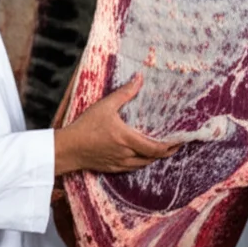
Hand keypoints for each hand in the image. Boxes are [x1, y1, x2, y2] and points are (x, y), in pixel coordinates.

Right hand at [54, 74, 180, 175]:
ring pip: (144, 164)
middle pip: (153, 158)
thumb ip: (124, 93)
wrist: (68, 148)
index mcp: (127, 139)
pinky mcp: (112, 168)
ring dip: (154, 158)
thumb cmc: (85, 127)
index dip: (170, 146)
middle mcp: (126, 154)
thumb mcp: (105, 106)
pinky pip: (133, 167)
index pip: (156, 148)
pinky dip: (141, 162)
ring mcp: (119, 163)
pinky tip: (142, 156)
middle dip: (166, 152)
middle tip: (175, 144)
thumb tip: (139, 78)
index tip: (180, 141)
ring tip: (161, 149)